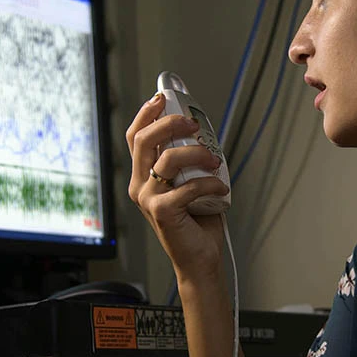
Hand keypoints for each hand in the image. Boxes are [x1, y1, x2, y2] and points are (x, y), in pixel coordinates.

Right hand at [126, 93, 229, 281]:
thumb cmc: (196, 221)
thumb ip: (187, 160)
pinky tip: (221, 186)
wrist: (199, 259)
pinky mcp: (161, 212)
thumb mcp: (189, 182)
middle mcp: (139, 186)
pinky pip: (188, 186)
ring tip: (214, 159)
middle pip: (144, 140)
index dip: (146, 114)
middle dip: (170, 123)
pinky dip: (210, 182)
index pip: (134, 137)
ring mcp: (147, 199)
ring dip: (197, 153)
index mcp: (142, 177)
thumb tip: (200, 130)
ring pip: (168, 159)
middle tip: (193, 124)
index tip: (163, 98)